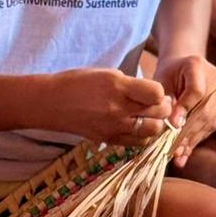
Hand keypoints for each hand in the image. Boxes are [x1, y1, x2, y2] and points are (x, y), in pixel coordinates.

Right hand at [49, 68, 171, 145]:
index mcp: (118, 87)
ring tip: (149, 117)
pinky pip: (137, 143)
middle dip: (163, 107)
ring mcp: (113, 127)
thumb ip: (132, 84)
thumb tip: (154, 94)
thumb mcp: (107, 73)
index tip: (155, 91)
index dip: (160, 91)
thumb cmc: (79, 82)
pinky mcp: (109, 140)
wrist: (52, 103)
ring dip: (156, 123)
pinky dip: (143, 136)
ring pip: (152, 131)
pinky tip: (137, 127)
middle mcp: (118, 109)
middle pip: (158, 113)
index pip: (156, 93)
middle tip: (159, 104)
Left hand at [154, 55, 215, 166]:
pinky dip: (197, 138)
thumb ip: (164, 100)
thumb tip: (172, 124)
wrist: (183, 67)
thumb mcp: (161, 82)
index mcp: (196, 65)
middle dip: (186, 132)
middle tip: (172, 150)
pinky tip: (185, 151)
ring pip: (210, 120)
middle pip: (204, 109)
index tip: (172, 125)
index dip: (184, 109)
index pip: (195, 91)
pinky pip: (213, 124)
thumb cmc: (168, 75)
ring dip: (192, 140)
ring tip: (178, 155)